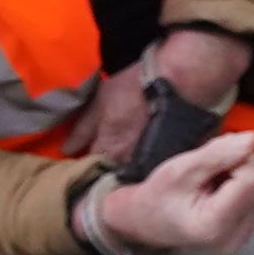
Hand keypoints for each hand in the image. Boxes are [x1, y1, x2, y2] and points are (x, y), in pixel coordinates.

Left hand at [75, 26, 252, 179]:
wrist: (186, 78)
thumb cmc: (139, 86)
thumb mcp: (102, 101)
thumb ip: (83, 128)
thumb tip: (67, 149)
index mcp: (109, 152)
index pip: (90, 170)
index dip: (88, 166)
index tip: (87, 162)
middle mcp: (131, 165)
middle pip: (116, 176)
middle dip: (111, 172)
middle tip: (111, 162)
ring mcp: (156, 164)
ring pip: (140, 175)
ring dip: (135, 171)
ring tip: (135, 158)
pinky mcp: (179, 157)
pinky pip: (162, 167)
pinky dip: (157, 163)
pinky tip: (158, 151)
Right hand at [90, 131, 253, 254]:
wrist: (147, 221)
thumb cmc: (158, 196)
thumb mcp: (179, 169)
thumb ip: (217, 154)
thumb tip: (253, 139)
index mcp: (214, 225)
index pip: (253, 178)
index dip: (238, 158)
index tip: (212, 159)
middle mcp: (234, 236)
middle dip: (241, 163)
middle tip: (210, 169)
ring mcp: (243, 236)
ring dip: (242, 171)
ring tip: (213, 180)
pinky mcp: (248, 229)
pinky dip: (243, 183)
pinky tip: (220, 189)